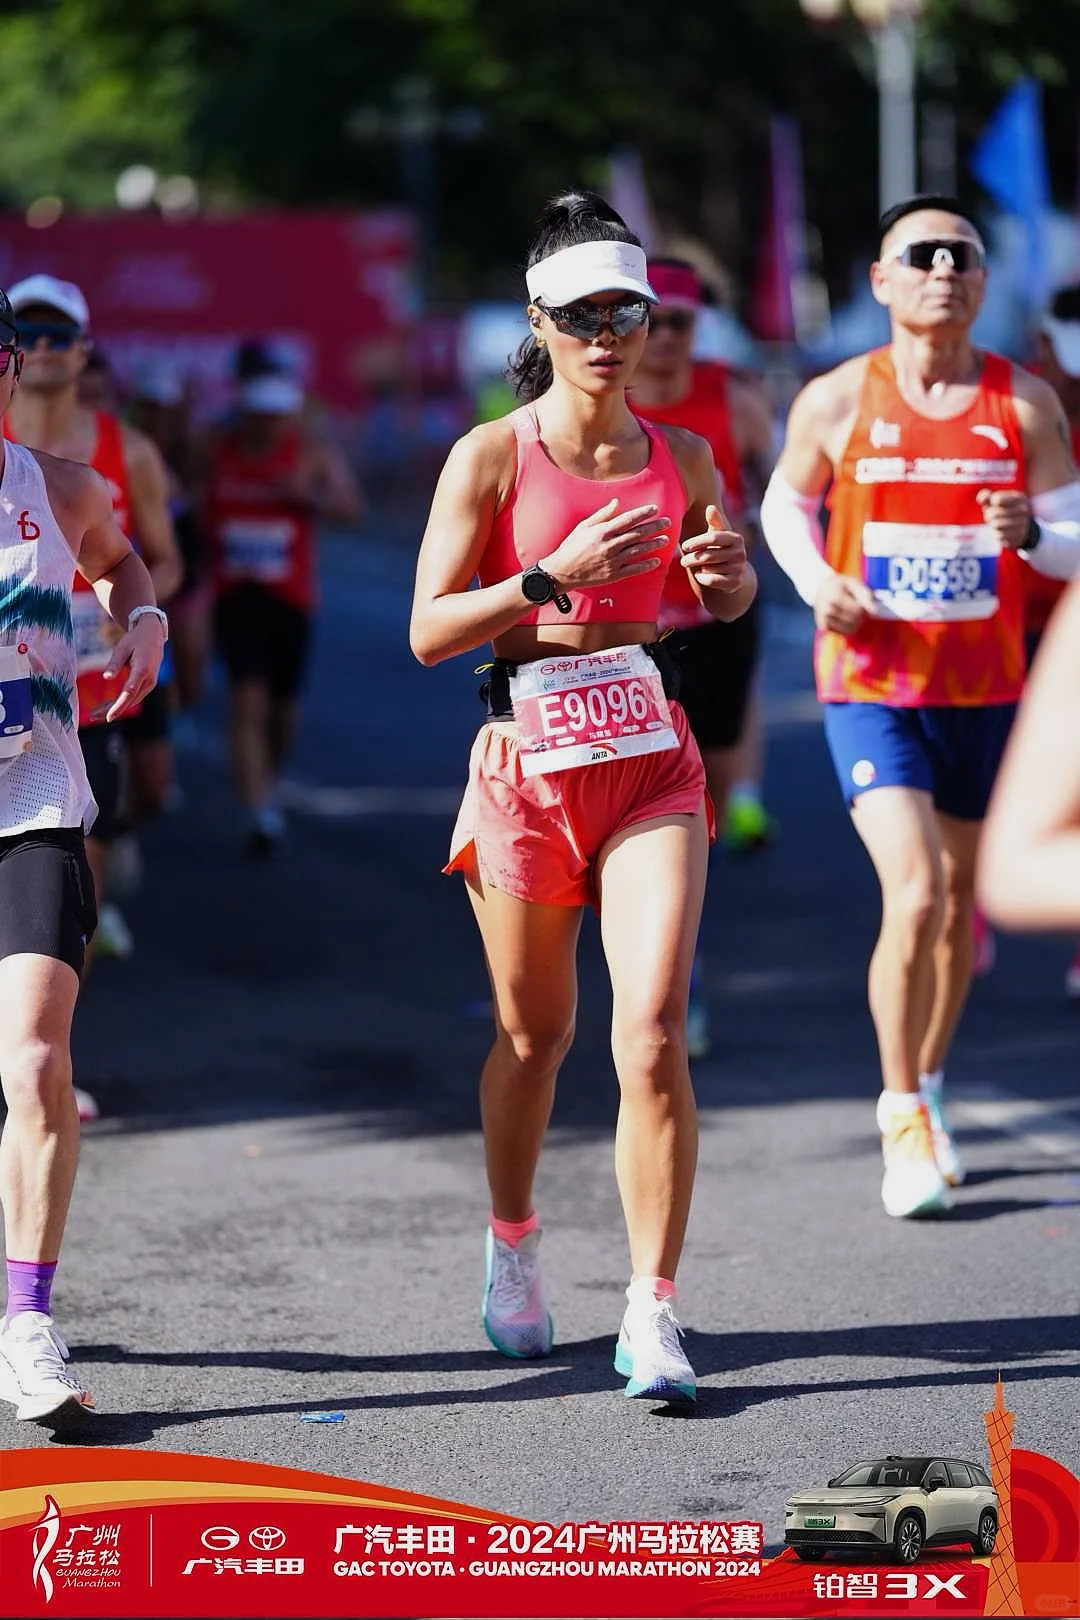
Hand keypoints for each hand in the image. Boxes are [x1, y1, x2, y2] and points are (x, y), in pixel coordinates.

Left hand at [102, 618, 165, 721]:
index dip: (118, 706)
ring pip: (131, 701)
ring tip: (95, 713)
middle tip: (92, 716)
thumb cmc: (136, 640)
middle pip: (129, 701)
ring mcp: (150, 684)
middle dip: (111, 710)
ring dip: (114, 708)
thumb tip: (106, 678)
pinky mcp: (147, 685)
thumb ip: (115, 663)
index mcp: (142, 670)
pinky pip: (133, 697)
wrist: (153, 635)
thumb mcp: (122, 647)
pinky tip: (107, 706)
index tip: (108, 717)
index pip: (129, 692)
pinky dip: (120, 703)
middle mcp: (149, 680)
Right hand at [544, 498, 671, 589]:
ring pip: (638, 550)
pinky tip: (656, 561)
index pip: (628, 519)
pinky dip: (646, 565)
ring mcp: (612, 561)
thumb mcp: (584, 526)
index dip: (643, 513)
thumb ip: (602, 515)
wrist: (562, 572)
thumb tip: (617, 502)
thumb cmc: (572, 546)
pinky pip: (634, 569)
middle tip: (667, 522)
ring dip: (654, 544)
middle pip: (637, 534)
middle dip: (654, 527)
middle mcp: (609, 545)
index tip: (655, 509)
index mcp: (603, 531)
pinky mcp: (613, 575)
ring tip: (666, 540)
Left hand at [679, 504, 748, 591]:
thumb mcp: (718, 535)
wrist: (734, 574)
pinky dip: (702, 578)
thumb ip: (714, 522)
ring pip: (709, 568)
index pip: (713, 538)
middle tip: (682, 561)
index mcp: (736, 538)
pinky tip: (700, 575)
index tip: (684, 546)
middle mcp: (740, 553)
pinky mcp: (735, 582)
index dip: (696, 542)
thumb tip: (710, 507)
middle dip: (692, 559)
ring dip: (698, 568)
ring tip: (696, 567)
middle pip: (708, 556)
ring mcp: (739, 568)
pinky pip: (712, 580)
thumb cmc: (721, 550)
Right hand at [813, 571, 875, 633]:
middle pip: (854, 620)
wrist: (819, 589)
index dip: (863, 607)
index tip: (860, 601)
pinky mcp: (824, 628)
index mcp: (834, 597)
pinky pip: (843, 633)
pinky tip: (845, 619)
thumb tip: (874, 611)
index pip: (858, 610)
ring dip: (855, 623)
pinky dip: (848, 628)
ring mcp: (824, 620)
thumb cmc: (839, 585)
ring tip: (851, 613)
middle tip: (857, 608)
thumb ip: (865, 594)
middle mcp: (827, 610)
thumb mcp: (853, 583)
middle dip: (860, 616)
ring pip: (850, 629)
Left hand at [976, 487, 1031, 549]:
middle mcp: (1024, 510)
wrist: (1019, 529)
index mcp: (1020, 498)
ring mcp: (1022, 523)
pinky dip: (997, 533)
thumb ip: (986, 497)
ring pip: (996, 524)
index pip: (996, 499)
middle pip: (994, 513)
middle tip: (992, 515)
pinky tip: (1001, 531)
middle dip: (989, 515)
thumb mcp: (995, 501)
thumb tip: (981, 499)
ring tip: (996, 522)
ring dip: (992, 524)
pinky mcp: (1018, 536)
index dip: (991, 502)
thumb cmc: (1003, 510)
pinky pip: (999, 535)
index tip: (994, 503)